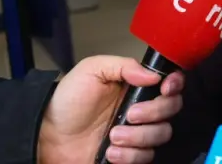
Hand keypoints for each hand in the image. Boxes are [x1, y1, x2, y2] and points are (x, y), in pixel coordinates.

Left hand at [36, 55, 184, 163]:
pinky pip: (146, 157)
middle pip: (171, 109)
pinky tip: (110, 152)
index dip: (174, 84)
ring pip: (161, 134)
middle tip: (130, 114)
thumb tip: (153, 75)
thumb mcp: (91, 70)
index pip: (170, 82)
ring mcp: (137, 133)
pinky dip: (130, 156)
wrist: (47, 135)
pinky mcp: (129, 154)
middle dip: (154, 112)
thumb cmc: (67, 101)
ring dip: (139, 137)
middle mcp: (142, 108)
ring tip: (113, 136)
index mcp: (136, 85)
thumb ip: (123, 66)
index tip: (164, 88)